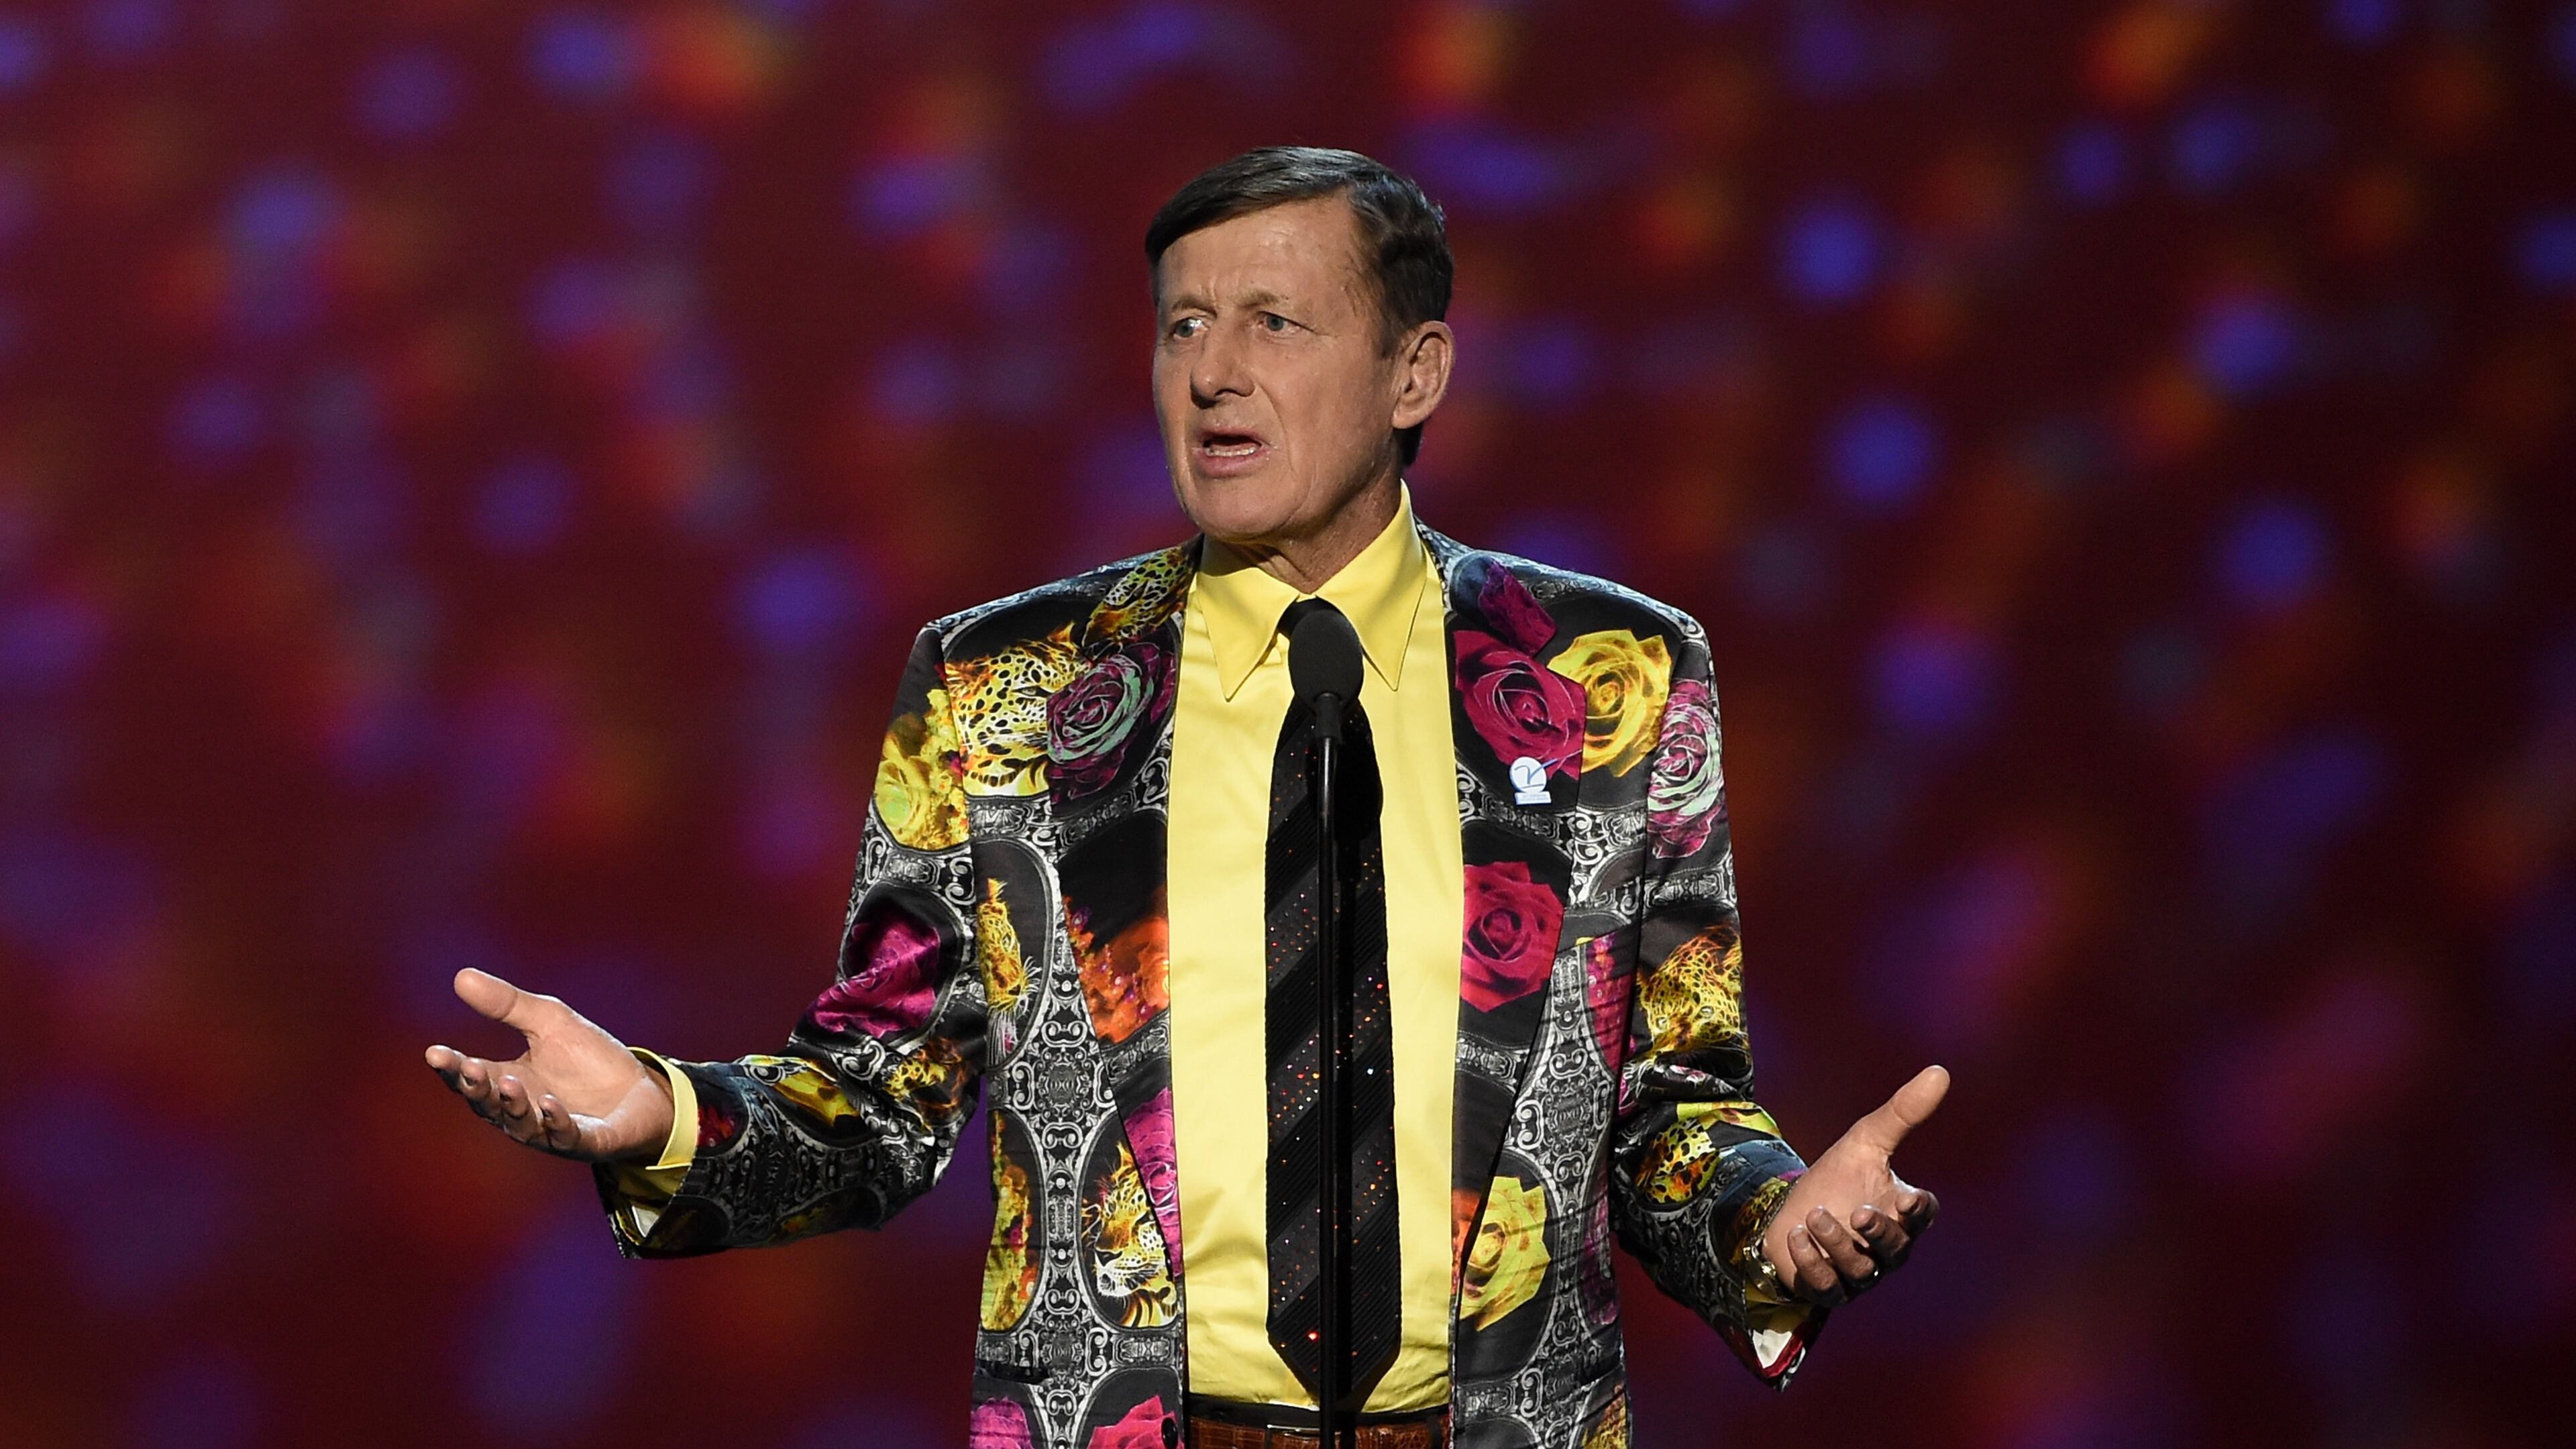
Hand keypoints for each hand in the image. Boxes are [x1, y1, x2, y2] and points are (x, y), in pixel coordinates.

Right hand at [423, 967, 677, 1163]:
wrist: (641, 1089)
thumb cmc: (589, 1058)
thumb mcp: (549, 1021)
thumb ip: (507, 1004)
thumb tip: (460, 976)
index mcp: (509, 1082)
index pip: (472, 1077)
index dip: (452, 1068)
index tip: (434, 1052)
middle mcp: (524, 1111)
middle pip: (488, 1105)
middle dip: (476, 1087)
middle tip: (465, 1067)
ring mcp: (552, 1130)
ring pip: (522, 1124)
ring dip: (512, 1105)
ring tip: (507, 1082)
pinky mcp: (587, 1141)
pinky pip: (566, 1136)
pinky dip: (556, 1122)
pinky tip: (549, 1103)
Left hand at [1760, 1064, 1946, 1305]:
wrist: (1787, 1210)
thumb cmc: (1836, 1179)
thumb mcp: (1864, 1141)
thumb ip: (1902, 1113)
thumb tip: (1940, 1071)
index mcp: (1901, 1213)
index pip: (1923, 1216)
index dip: (1919, 1211)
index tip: (1909, 1199)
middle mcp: (1886, 1249)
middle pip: (1896, 1249)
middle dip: (1879, 1232)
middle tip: (1859, 1213)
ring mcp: (1859, 1274)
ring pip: (1859, 1270)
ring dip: (1836, 1244)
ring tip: (1814, 1217)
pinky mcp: (1828, 1289)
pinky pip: (1826, 1286)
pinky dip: (1812, 1264)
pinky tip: (1795, 1239)